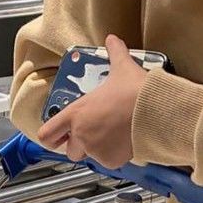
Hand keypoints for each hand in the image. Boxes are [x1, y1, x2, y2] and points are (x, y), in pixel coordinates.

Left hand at [38, 35, 146, 167]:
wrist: (155, 112)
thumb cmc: (136, 92)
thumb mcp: (122, 68)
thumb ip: (114, 53)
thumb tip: (113, 40)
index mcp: (76, 113)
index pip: (47, 134)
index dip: (51, 137)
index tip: (57, 137)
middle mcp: (82, 134)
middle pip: (70, 151)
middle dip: (80, 146)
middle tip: (95, 133)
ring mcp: (96, 150)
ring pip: (92, 157)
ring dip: (99, 149)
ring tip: (114, 134)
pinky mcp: (111, 161)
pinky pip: (109, 162)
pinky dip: (115, 155)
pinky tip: (125, 141)